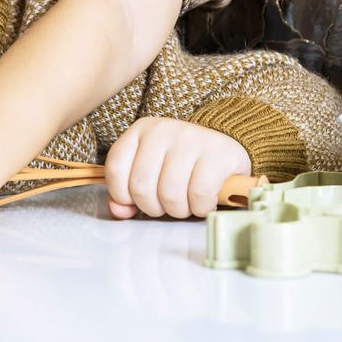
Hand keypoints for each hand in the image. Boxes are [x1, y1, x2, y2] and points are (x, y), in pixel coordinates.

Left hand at [104, 117, 250, 219]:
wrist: (225, 153)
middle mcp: (163, 130)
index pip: (116, 169)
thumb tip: (120, 210)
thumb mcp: (150, 172)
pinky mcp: (217, 153)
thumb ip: (128, 192)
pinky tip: (204, 202)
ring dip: (178, 211)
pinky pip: (199, 195)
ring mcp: (191, 138)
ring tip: (186, 203)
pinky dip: (200, 208)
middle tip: (167, 204)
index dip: (122, 195)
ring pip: (169, 194)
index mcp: (141, 130)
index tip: (137, 201)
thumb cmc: (183, 166)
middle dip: (153, 208)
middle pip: (141, 187)